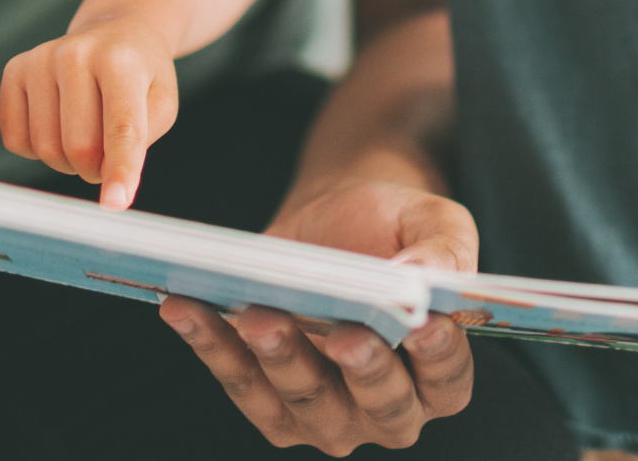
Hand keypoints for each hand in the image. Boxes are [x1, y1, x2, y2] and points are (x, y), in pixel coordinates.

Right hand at [0, 17, 179, 207]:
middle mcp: (75, 53)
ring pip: (46, 149)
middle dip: (97, 168)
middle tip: (109, 154)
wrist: (116, 32)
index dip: (120, 170)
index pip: (121, 128)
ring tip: (87, 136)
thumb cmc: (141, 77)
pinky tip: (57, 125)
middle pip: (79, 148)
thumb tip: (106, 182)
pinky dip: (38, 150)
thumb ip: (138, 142)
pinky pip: (16, 140)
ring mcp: (39, 59)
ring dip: (69, 162)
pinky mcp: (14, 71)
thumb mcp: (161, 104)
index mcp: (121, 61)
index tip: (116, 204)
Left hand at [161, 178, 479, 452]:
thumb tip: (423, 278)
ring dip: (280, 362)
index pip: (448, 382)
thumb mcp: (433, 220)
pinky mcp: (273, 406)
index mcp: (438, 372)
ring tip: (259, 315)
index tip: (424, 325)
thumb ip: (445, 249)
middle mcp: (390, 409)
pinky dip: (214, 349)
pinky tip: (189, 309)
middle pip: (382, 407)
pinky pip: (243, 386)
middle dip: (363, 370)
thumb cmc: (392, 229)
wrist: (335, 223)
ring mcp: (329, 416)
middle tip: (344, 333)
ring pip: (306, 405)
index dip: (440, 359)